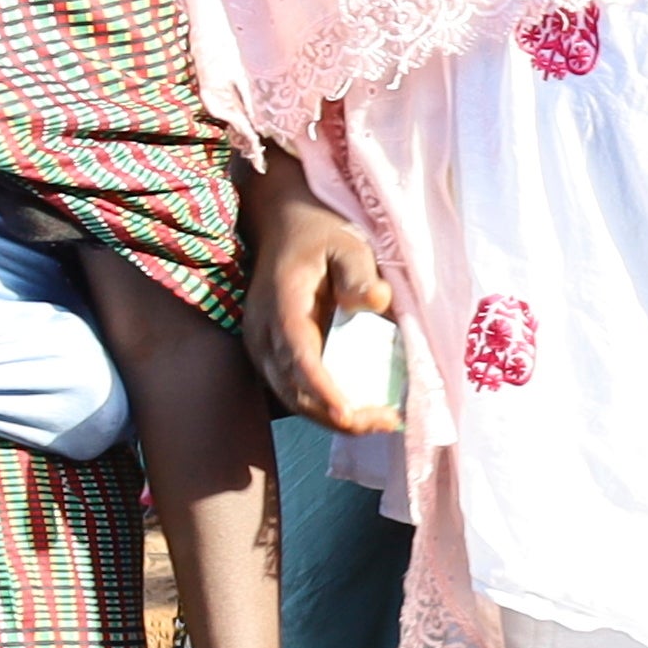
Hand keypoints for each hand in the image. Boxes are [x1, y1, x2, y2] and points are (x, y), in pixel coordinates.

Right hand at [242, 167, 402, 432]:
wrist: (284, 225)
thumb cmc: (321, 235)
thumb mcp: (347, 244)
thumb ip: (360, 273)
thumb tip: (376, 301)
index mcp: (281, 305)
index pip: (297, 356)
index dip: (321, 388)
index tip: (348, 413)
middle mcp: (263, 332)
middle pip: (293, 389)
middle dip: (336, 415)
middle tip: (385, 422)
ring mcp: (262, 347)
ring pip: (292, 397)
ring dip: (332, 418)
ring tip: (381, 422)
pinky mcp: (271, 354)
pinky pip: (294, 390)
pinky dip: (324, 406)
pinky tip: (361, 411)